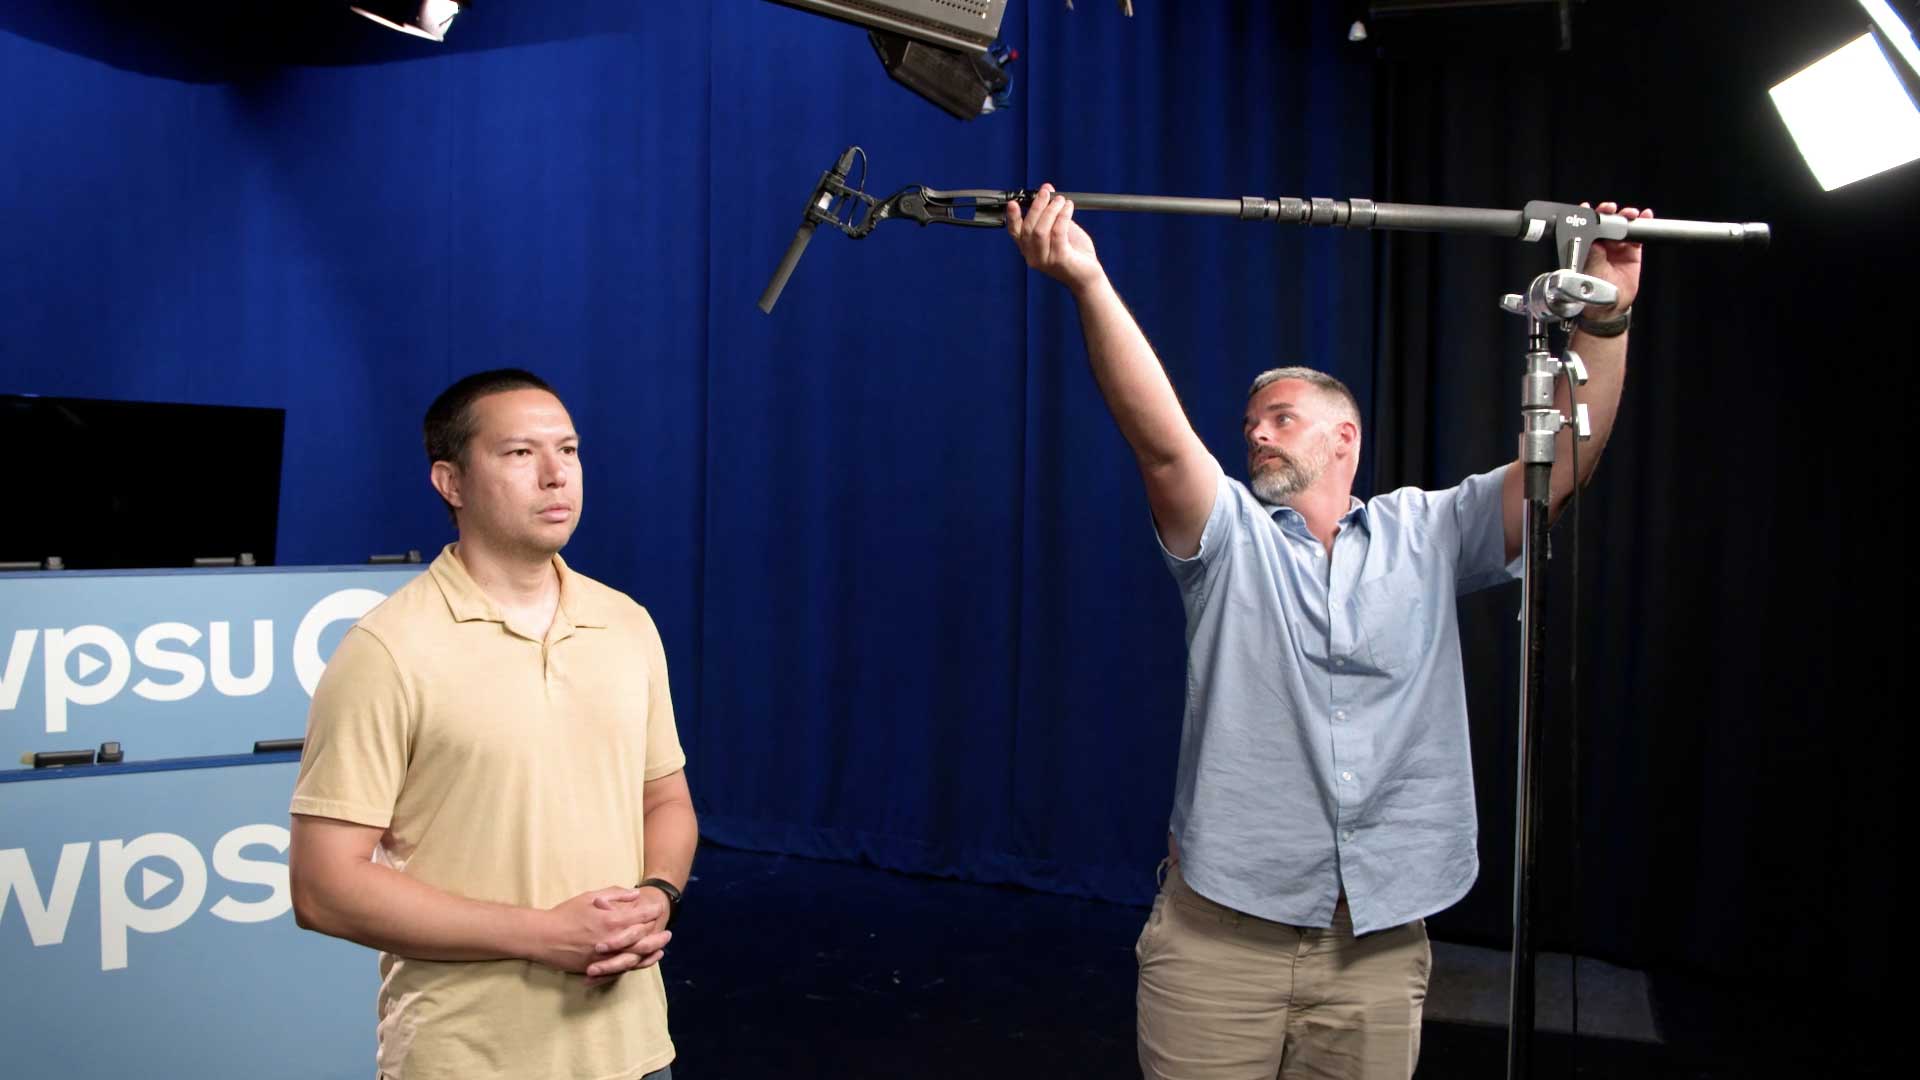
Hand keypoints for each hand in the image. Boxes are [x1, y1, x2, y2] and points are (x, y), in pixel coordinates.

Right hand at [534, 886, 670, 980]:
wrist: (543, 937)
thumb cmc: (565, 913)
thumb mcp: (590, 897)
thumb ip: (614, 895)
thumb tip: (634, 894)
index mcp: (610, 921)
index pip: (639, 917)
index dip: (651, 912)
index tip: (659, 909)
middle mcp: (610, 940)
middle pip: (641, 940)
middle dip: (657, 936)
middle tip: (668, 934)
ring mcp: (604, 957)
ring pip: (633, 957)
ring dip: (649, 954)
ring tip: (660, 951)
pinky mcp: (595, 968)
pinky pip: (618, 970)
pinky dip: (631, 966)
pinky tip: (639, 963)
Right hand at [1006, 183, 1105, 293]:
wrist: (1088, 276)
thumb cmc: (1075, 254)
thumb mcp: (1061, 229)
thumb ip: (1052, 213)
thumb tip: (1047, 190)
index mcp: (1029, 249)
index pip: (1015, 232)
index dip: (1012, 217)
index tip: (1013, 203)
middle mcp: (1033, 256)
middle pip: (1029, 227)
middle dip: (1037, 206)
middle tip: (1046, 192)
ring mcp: (1045, 260)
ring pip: (1040, 230)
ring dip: (1050, 210)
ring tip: (1060, 200)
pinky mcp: (1060, 260)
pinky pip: (1058, 233)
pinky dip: (1062, 216)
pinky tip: (1068, 207)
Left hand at [1580, 201, 1649, 314]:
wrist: (1609, 305)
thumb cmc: (1592, 289)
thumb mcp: (1589, 268)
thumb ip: (1593, 252)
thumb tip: (1595, 237)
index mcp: (1586, 246)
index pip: (1587, 226)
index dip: (1590, 215)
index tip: (1589, 209)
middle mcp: (1601, 243)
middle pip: (1606, 222)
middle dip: (1608, 212)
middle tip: (1610, 209)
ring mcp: (1617, 246)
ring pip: (1622, 226)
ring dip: (1626, 216)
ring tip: (1629, 214)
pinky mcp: (1632, 251)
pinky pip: (1637, 235)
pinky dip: (1642, 224)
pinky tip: (1645, 216)